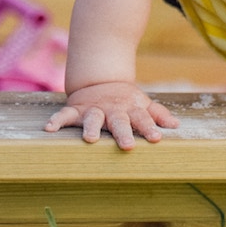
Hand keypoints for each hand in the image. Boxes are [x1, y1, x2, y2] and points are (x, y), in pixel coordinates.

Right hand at [44, 82, 178, 148]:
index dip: (150, 128)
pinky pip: (64, 114)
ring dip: (91, 127)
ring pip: (92, 118)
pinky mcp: (76, 109)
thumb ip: (157, 114)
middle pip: (119, 121)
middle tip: (128, 145)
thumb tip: (176, 126)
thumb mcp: (142, 104)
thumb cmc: (125, 100)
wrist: (100, 81)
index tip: (156, 138)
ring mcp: (93, 109)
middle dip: (123, 132)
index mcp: (130, 109)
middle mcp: (112, 110)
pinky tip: (49, 128)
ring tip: (90, 139)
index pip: (142, 119)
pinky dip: (56, 120)